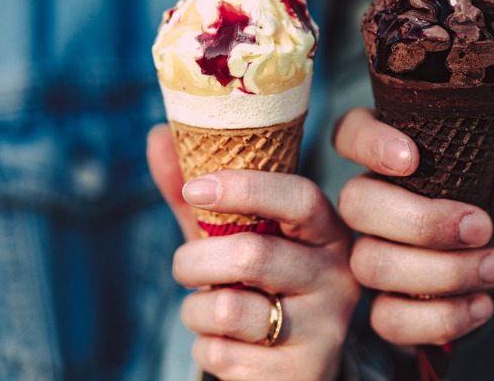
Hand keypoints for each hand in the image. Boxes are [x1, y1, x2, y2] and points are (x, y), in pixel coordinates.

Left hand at [147, 125, 359, 380]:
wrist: (295, 365)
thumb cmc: (261, 288)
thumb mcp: (235, 238)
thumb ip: (199, 197)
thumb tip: (156, 136)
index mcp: (327, 232)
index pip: (299, 198)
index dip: (246, 188)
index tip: (197, 188)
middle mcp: (337, 276)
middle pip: (252, 255)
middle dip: (193, 261)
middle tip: (185, 265)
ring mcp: (325, 329)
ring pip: (229, 309)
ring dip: (196, 310)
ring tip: (211, 309)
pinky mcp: (303, 372)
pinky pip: (224, 355)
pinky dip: (207, 348)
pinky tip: (230, 345)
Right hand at [333, 108, 493, 345]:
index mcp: (392, 162)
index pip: (350, 132)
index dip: (368, 142)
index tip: (411, 158)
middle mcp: (372, 206)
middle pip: (355, 203)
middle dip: (421, 221)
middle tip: (480, 228)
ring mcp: (371, 257)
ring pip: (370, 263)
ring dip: (440, 272)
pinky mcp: (382, 307)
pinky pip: (388, 318)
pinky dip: (441, 317)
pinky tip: (480, 305)